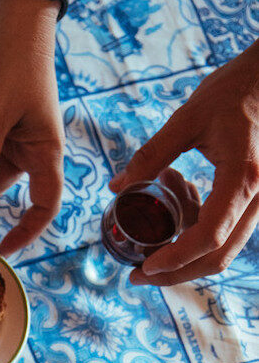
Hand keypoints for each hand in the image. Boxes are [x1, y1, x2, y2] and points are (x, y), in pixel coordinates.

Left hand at [111, 40, 258, 285]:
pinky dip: (199, 227)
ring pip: (225, 248)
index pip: (208, 237)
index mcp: (243, 178)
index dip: (175, 259)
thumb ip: (152, 155)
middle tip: (139, 272)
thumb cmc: (235, 90)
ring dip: (186, 246)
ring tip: (162, 201)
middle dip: (176, 271)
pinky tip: (182, 191)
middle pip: (218, 256)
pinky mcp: (257, 199)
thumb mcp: (188, 118)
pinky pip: (229, 230)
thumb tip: (118, 187)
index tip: (144, 268)